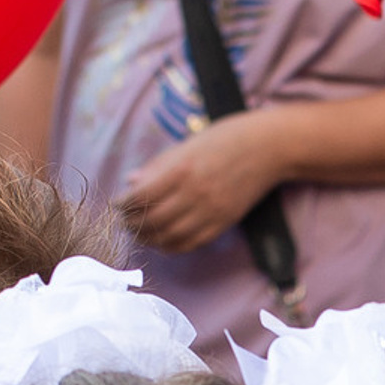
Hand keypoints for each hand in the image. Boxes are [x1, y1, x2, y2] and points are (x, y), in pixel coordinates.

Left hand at [117, 113, 282, 253]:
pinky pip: (191, 243)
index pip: (141, 197)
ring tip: (140, 233)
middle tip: (123, 222)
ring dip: (149, 239)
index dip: (124, 205)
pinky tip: (162, 241)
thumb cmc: (225, 139)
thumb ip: (158, 166)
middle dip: (133, 224)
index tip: (116, 204)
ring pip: (170, 237)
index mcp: (182, 170)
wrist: (268, 148)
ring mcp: (211, 212)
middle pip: (153, 221)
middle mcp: (195, 194)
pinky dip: (172, 246)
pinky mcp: (223, 223)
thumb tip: (131, 182)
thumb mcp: (186, 145)